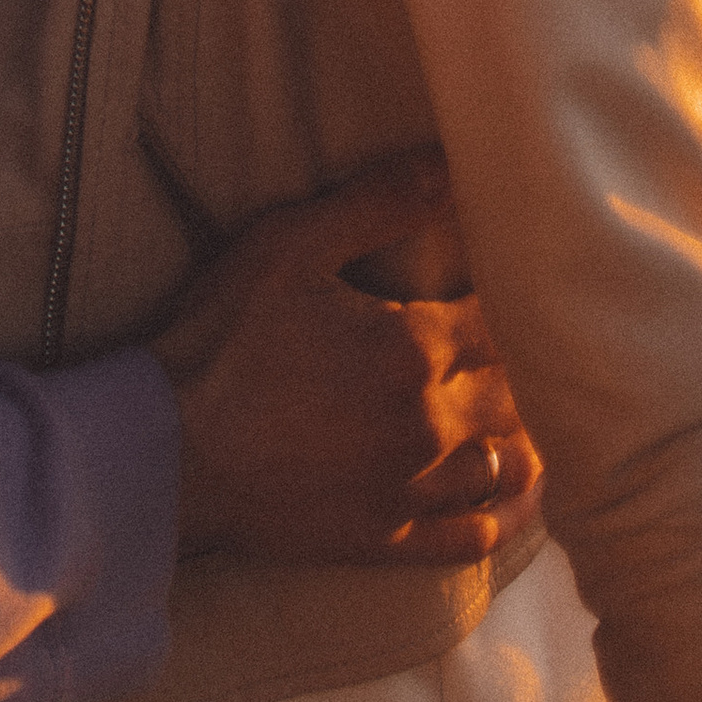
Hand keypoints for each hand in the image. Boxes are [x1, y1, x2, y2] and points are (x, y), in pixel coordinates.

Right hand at [152, 150, 541, 568]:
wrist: (171, 447)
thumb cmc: (223, 336)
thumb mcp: (290, 244)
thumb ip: (377, 203)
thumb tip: (448, 163)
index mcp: (412, 348)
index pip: (498, 322)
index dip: (511, 305)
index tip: (516, 295)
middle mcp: (429, 424)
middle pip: (510, 395)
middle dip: (521, 370)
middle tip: (530, 353)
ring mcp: (409, 489)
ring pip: (501, 467)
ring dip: (520, 440)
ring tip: (529, 420)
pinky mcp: (385, 538)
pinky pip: (470, 537)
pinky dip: (500, 519)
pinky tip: (511, 501)